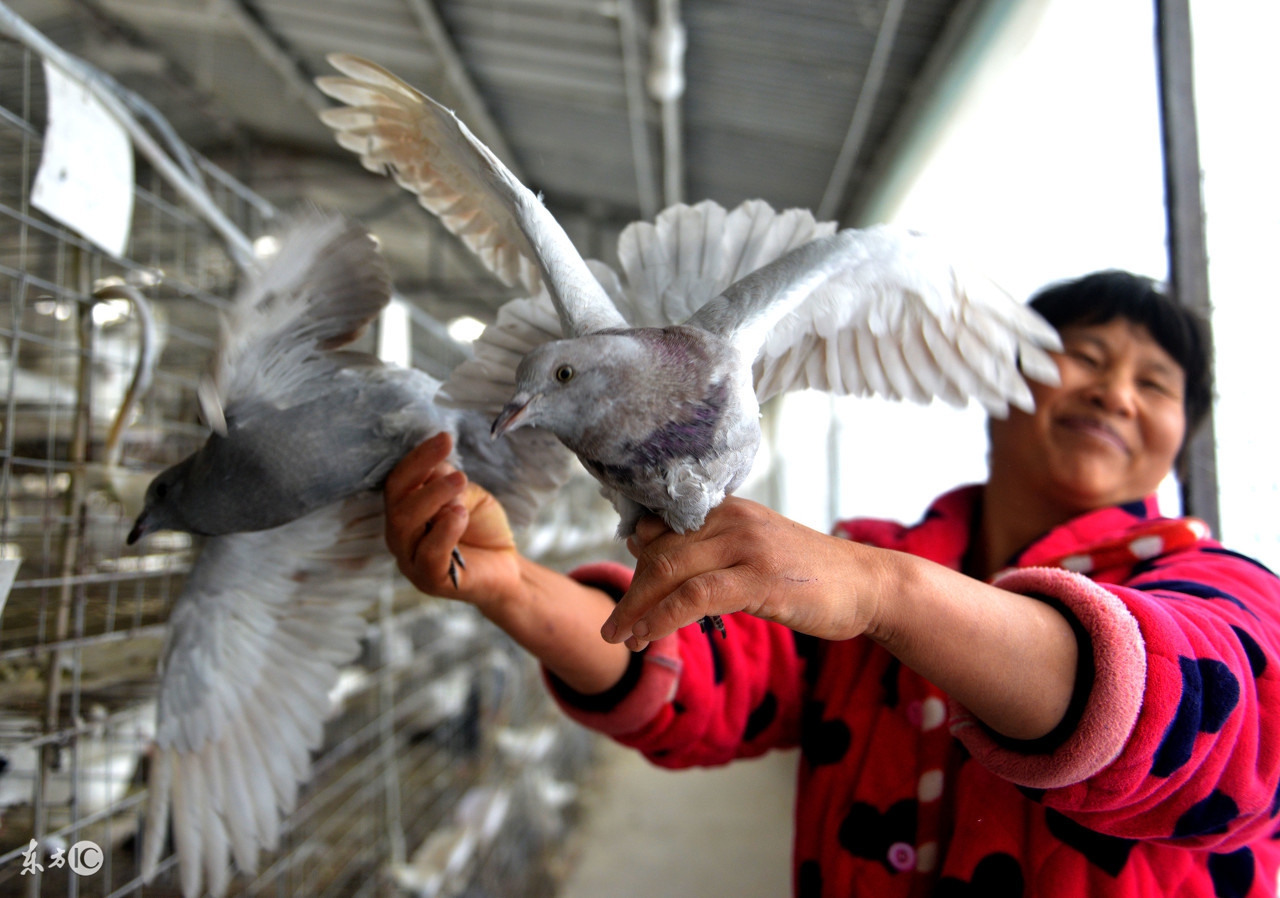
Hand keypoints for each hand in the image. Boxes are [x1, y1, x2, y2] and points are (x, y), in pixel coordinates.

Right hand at [384, 433, 520, 611]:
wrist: (506, 567)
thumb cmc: (481, 529)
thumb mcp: (467, 497)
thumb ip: (448, 484)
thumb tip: (435, 469)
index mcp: (405, 511)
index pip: (401, 480)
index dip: (419, 457)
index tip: (444, 437)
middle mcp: (400, 535)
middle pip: (396, 499)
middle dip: (421, 471)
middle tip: (453, 460)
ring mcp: (411, 560)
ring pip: (405, 524)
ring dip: (432, 497)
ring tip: (460, 482)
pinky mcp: (429, 580)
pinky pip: (428, 554)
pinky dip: (443, 531)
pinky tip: (459, 515)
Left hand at [601, 497, 881, 650]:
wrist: (869, 584)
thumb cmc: (809, 573)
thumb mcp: (756, 548)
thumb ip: (712, 546)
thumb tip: (653, 549)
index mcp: (728, 509)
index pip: (661, 525)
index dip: (636, 559)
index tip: (628, 591)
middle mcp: (733, 519)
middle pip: (658, 549)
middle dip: (630, 591)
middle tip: (613, 626)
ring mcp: (746, 546)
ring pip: (670, 570)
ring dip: (637, 608)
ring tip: (621, 638)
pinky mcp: (760, 578)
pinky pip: (695, 596)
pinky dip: (662, 616)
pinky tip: (648, 635)